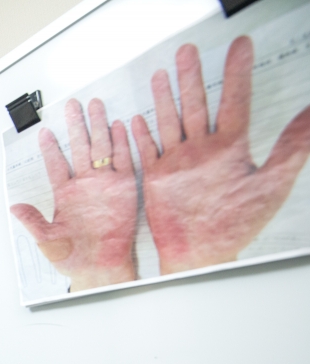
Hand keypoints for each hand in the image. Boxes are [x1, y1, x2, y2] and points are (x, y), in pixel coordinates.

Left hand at [11, 98, 138, 291]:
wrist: (100, 266)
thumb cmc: (72, 256)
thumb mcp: (47, 239)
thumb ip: (33, 221)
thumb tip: (13, 207)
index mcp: (64, 194)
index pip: (56, 164)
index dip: (50, 148)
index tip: (43, 131)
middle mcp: (84, 185)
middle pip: (79, 148)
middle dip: (76, 126)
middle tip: (72, 105)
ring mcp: (104, 184)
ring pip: (100, 148)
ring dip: (98, 127)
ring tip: (95, 106)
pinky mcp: (124, 188)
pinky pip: (124, 161)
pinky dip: (122, 143)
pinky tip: (119, 125)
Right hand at [131, 37, 309, 274]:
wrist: (199, 254)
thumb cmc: (236, 226)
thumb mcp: (271, 184)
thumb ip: (291, 147)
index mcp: (230, 149)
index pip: (234, 101)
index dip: (236, 73)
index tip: (239, 47)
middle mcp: (202, 151)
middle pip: (195, 105)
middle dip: (191, 77)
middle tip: (188, 51)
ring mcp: (178, 163)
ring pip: (169, 121)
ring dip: (164, 97)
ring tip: (161, 73)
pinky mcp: (156, 178)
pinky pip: (146, 150)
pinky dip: (140, 134)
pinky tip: (136, 117)